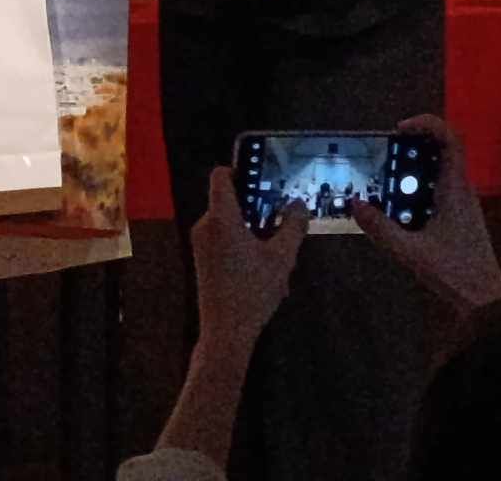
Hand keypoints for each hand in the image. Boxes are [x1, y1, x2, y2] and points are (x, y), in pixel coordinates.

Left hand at [192, 165, 305, 353]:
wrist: (226, 332)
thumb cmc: (252, 292)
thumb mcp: (282, 257)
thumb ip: (292, 226)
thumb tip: (298, 205)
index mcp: (221, 218)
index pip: (220, 176)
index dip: (239, 169)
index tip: (261, 177)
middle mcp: (205, 226)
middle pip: (229, 201)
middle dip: (256, 209)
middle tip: (280, 221)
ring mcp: (201, 243)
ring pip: (229, 224)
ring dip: (254, 232)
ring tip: (278, 255)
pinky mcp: (202, 259)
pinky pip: (223, 240)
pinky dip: (243, 246)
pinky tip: (265, 271)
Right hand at [352, 115, 500, 314]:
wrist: (486, 303)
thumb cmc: (454, 273)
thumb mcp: (410, 252)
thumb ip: (381, 228)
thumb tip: (354, 203)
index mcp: (455, 189)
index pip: (450, 138)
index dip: (426, 124)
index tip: (398, 129)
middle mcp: (461, 190)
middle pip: (439, 152)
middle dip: (409, 149)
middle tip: (381, 159)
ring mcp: (462, 204)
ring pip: (436, 173)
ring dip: (410, 173)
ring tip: (383, 185)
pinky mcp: (458, 218)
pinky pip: (435, 191)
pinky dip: (415, 192)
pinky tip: (396, 211)